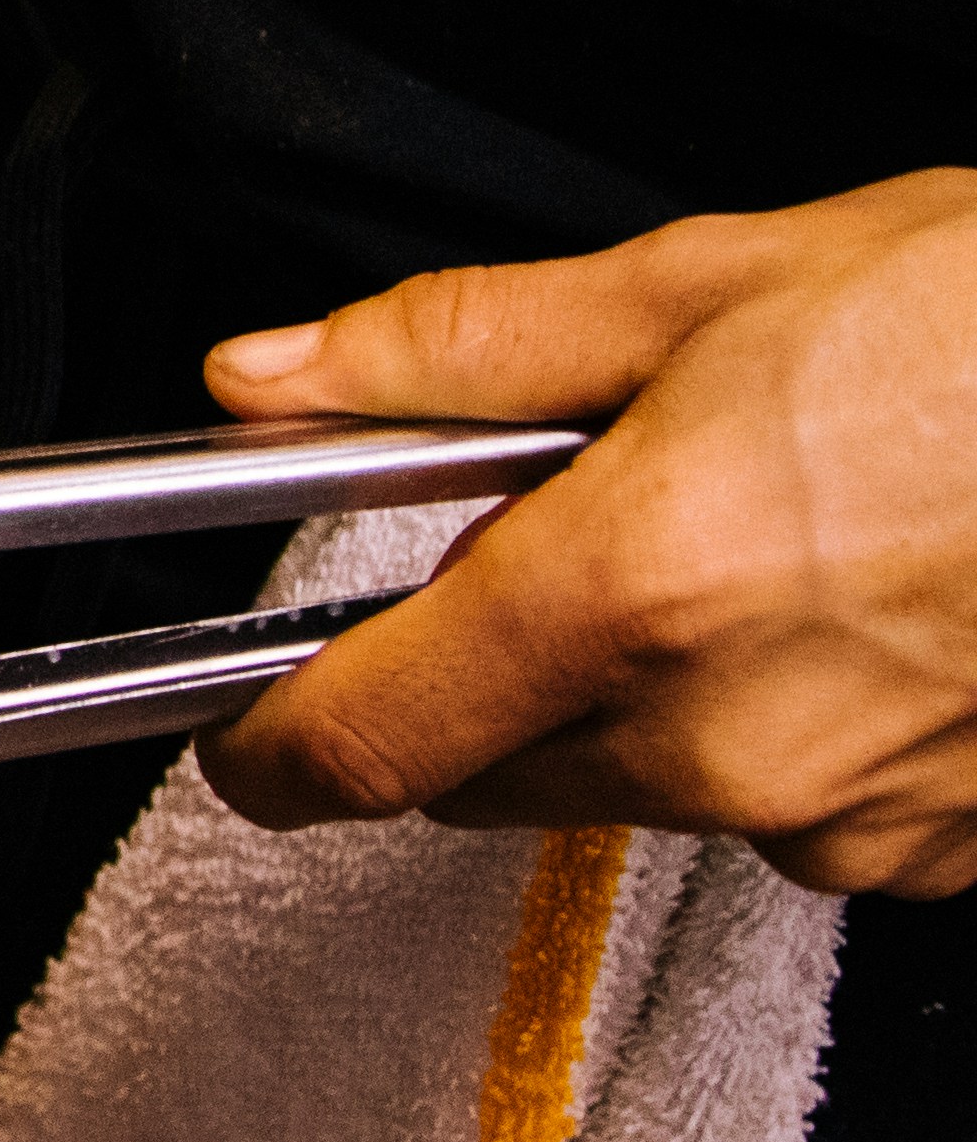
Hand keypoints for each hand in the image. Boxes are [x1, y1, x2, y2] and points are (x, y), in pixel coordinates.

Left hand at [193, 170, 976, 895]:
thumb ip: (457, 349)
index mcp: (636, 592)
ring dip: (652, 693)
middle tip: (576, 529)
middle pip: (495, 768)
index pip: (364, 743)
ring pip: (651, 787)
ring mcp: (854, 820)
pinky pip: (799, 810)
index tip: (236, 733)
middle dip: (488, 674)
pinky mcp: (951, 854)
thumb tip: (272, 373)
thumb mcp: (707, 288)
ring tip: (768, 536)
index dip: (267, 747)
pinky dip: (790, 723)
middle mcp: (732, 742)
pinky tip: (867, 606)